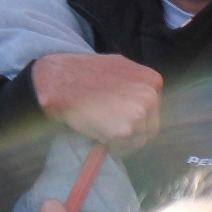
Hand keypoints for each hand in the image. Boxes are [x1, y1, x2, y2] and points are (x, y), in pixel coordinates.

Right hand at [33, 53, 161, 153]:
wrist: (56, 80)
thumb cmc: (82, 71)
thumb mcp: (117, 65)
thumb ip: (135, 82)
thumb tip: (144, 99)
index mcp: (151, 80)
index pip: (154, 108)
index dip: (136, 115)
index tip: (120, 115)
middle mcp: (150, 96)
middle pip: (150, 126)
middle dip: (133, 130)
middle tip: (111, 127)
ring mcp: (138, 114)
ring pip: (139, 139)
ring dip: (123, 140)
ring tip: (102, 129)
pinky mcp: (124, 131)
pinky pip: (123, 147)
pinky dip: (112, 145)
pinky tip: (98, 133)